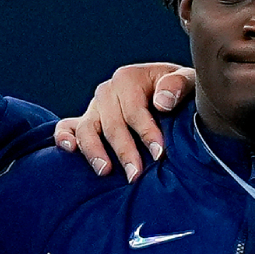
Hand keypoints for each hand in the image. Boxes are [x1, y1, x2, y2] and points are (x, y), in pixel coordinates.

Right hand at [53, 63, 194, 180]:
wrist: (174, 96)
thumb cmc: (181, 91)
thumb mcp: (189, 81)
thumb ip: (178, 85)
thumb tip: (161, 102)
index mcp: (129, 78)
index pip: (135, 109)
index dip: (146, 132)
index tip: (159, 153)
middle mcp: (108, 91)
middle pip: (111, 124)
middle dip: (124, 151)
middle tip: (136, 175)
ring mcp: (95, 107)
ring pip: (87, 129)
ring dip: (94, 151)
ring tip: (105, 171)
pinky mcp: (86, 120)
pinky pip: (67, 126)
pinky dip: (65, 137)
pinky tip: (69, 149)